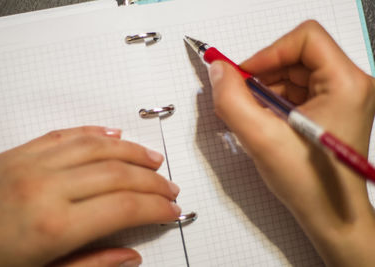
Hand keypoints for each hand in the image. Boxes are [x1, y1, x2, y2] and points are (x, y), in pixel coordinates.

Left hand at [0, 126, 180, 266]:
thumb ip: (91, 265)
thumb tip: (130, 256)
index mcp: (53, 227)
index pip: (125, 207)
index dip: (156, 208)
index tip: (172, 210)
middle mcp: (45, 187)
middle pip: (118, 173)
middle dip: (152, 181)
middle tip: (170, 188)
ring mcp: (31, 164)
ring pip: (97, 147)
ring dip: (132, 151)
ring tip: (153, 159)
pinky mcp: (18, 153)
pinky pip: (65, 134)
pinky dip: (95, 132)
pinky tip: (113, 135)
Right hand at [209, 20, 374, 266]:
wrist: (329, 214)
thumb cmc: (310, 183)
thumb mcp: (261, 138)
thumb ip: (231, 100)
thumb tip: (218, 71)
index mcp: (345, 84)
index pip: (305, 38)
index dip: (268, 52)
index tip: (244, 75)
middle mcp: (349, 85)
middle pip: (296, 55)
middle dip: (263, 73)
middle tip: (240, 96)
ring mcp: (341, 97)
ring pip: (292, 73)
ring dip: (265, 89)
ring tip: (252, 115)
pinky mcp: (330, 108)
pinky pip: (294, 90)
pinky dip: (272, 100)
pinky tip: (262, 121)